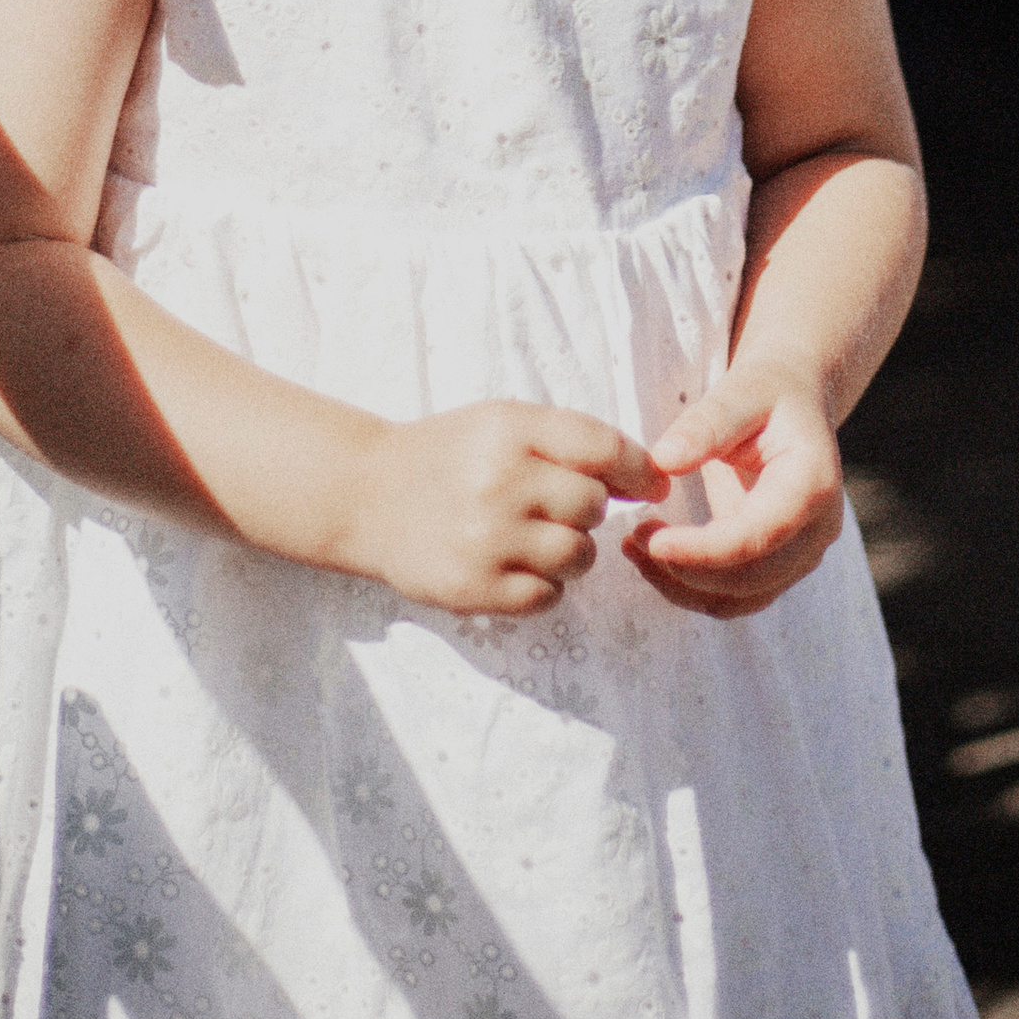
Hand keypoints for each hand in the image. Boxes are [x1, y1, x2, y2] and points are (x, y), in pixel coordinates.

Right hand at [341, 402, 665, 618]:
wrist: (368, 495)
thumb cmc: (448, 454)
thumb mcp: (502, 423)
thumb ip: (570, 441)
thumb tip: (651, 476)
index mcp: (511, 430)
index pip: (602, 448)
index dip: (637, 469)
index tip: (651, 484)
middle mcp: (500, 482)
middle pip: (593, 507)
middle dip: (585, 510)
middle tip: (552, 507)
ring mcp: (487, 539)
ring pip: (578, 556)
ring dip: (569, 551)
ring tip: (532, 537)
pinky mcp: (474, 589)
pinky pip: (547, 596)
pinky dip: (543, 585)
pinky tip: (514, 565)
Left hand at [625, 364, 846, 618]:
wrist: (795, 398)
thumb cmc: (768, 391)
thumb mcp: (741, 391)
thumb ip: (707, 424)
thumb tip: (663, 460)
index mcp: (813, 484)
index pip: (758, 535)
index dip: (704, 549)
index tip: (652, 540)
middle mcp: (817, 529)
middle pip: (751, 579)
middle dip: (687, 570)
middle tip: (634, 539)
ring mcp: (800, 553)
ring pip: (741, 599)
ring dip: (684, 587)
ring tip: (635, 549)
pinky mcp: (777, 563)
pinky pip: (735, 596)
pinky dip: (692, 587)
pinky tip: (654, 556)